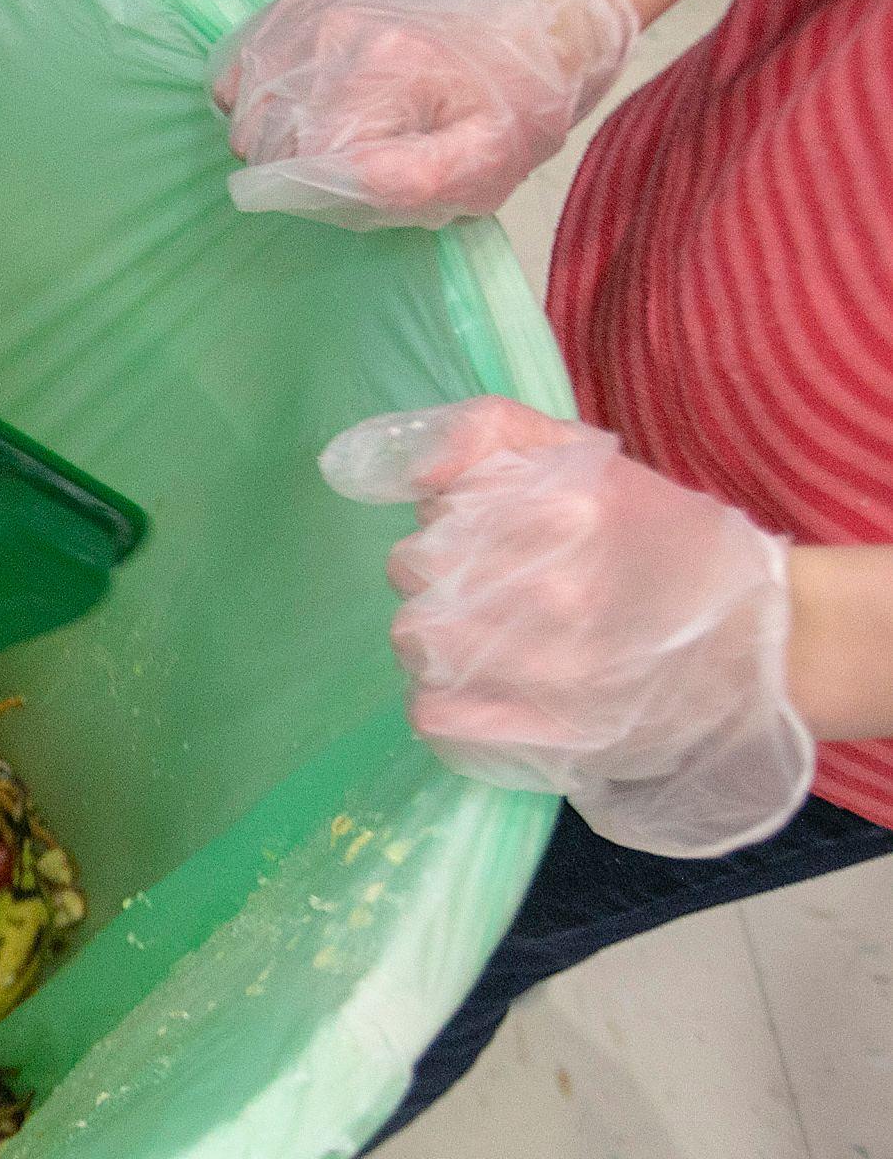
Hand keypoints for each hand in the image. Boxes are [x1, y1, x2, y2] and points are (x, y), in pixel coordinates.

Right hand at [212, 0, 638, 230]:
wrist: (547, 4)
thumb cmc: (523, 92)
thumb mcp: (490, 159)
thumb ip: (410, 181)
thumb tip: (328, 184)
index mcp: (380, 72)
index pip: (292, 160)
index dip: (316, 191)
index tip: (358, 189)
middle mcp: (333, 32)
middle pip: (258, 131)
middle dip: (292, 164)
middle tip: (349, 164)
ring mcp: (315, 9)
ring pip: (242, 97)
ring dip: (269, 130)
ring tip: (324, 135)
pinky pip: (244, 55)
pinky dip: (253, 88)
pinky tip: (294, 103)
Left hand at [321, 396, 811, 857]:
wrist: (759, 645)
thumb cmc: (662, 542)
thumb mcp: (588, 459)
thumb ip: (490, 433)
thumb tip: (409, 469)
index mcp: (567, 508)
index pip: (434, 510)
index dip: (451, 519)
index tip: (492, 532)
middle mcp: (557, 588)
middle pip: (411, 573)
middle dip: (438, 575)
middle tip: (491, 587)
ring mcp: (552, 669)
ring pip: (415, 642)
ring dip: (437, 639)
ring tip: (488, 637)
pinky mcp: (547, 735)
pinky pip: (433, 714)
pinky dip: (444, 702)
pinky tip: (484, 687)